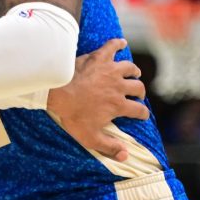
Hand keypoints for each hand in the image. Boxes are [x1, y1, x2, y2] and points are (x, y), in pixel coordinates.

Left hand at [48, 38, 148, 161]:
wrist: (56, 92)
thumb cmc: (72, 114)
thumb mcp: (90, 137)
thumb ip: (109, 147)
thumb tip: (125, 156)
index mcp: (119, 105)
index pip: (139, 110)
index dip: (142, 114)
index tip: (141, 115)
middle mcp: (119, 86)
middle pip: (138, 88)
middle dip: (139, 92)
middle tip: (136, 94)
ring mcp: (110, 70)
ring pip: (130, 68)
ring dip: (133, 71)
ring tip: (133, 73)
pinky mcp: (99, 58)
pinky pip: (113, 46)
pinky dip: (118, 44)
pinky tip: (122, 43)